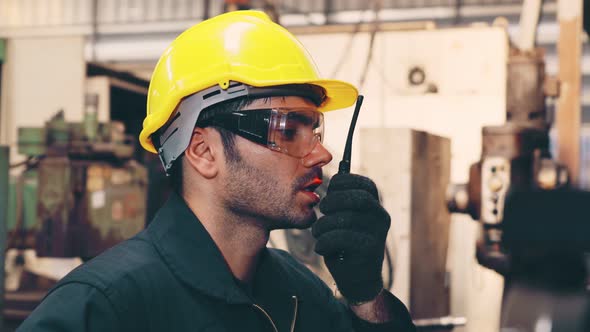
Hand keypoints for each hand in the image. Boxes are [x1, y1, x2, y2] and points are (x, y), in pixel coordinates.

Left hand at [312, 173, 389, 303]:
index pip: (366, 185)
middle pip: (359, 198)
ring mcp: (378, 234)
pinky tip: (321, 247)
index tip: (330, 189)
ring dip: (324, 224)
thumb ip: (341, 201)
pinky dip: (325, 241)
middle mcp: (381, 217)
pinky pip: (343, 237)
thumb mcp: (344, 219)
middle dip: (334, 201)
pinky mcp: (370, 250)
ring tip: (317, 232)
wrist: (357, 280)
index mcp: (375, 206)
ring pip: (346, 219)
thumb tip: (330, 177)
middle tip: (322, 210)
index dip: (346, 182)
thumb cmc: (345, 245)